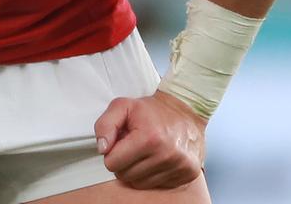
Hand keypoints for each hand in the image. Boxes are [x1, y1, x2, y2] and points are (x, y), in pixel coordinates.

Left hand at [93, 92, 207, 188]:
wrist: (186, 109)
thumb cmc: (152, 110)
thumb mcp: (123, 106)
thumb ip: (105, 125)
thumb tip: (102, 149)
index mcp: (149, 138)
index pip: (112, 164)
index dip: (113, 152)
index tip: (123, 141)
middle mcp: (166, 155)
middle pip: (125, 176)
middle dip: (124, 162)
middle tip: (134, 146)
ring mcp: (179, 166)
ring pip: (140, 184)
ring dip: (138, 170)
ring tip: (146, 151)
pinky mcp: (188, 174)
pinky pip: (157, 185)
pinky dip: (153, 174)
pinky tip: (158, 158)